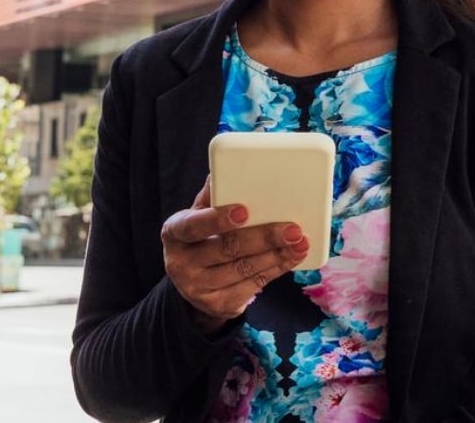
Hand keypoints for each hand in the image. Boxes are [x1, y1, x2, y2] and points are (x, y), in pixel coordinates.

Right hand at [160, 180, 308, 334]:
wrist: (192, 284)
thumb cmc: (199, 239)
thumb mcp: (196, 217)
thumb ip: (210, 198)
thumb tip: (219, 170)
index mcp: (174, 234)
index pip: (194, 226)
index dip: (218, 219)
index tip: (245, 211)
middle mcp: (181, 264)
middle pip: (227, 249)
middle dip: (263, 238)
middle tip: (292, 228)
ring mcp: (199, 288)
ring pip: (245, 269)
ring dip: (277, 255)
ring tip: (300, 241)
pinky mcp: (219, 305)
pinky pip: (253, 285)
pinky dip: (276, 269)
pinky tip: (291, 257)